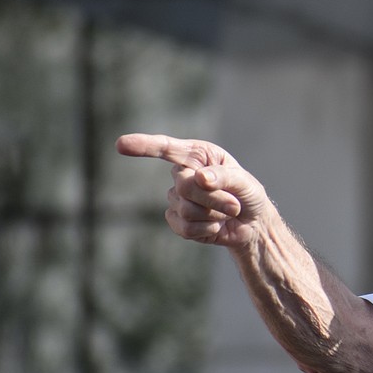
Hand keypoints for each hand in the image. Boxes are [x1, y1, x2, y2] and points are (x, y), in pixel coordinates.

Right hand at [116, 133, 270, 247]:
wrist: (252, 223)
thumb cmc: (248, 194)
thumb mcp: (244, 181)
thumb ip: (224, 177)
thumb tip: (199, 177)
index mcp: (197, 156)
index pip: (167, 148)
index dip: (144, 146)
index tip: (121, 144)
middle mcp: (183, 174)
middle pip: (184, 186)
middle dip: (214, 198)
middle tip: (234, 203)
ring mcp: (177, 198)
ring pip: (186, 209)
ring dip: (214, 214)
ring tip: (227, 212)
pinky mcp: (177, 221)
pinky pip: (185, 227)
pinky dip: (207, 229)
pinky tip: (215, 225)